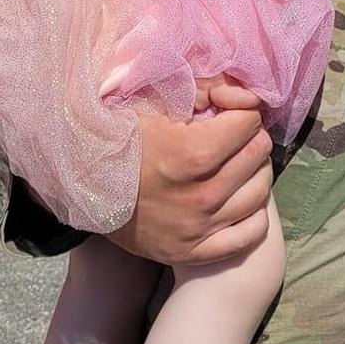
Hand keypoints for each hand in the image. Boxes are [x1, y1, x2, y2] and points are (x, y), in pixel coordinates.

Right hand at [106, 85, 273, 266]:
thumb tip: (246, 94)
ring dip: (253, 171)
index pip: (250, 122)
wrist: (83, 185)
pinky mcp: (192, 253)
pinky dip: (254, 215)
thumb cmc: (121, 138)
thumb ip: (206, 90)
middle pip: (259, 154)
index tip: (226, 111)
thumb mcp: (157, 101)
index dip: (241, 110)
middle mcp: (201, 194)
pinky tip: (239, 199)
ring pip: (261, 191)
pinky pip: (249, 235)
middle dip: (249, 137)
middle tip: (231, 136)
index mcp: (192, 153)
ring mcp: (198, 228)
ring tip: (235, 164)